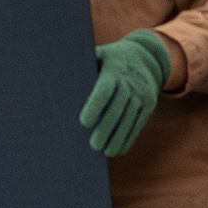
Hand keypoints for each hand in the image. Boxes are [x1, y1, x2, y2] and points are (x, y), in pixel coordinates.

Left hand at [79, 30, 171, 157]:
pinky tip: (119, 149)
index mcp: (113, 69)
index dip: (95, 106)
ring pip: (130, 118)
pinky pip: (140, 122)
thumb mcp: (98, 54)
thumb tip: (57, 79)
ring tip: (107, 152)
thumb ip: (82, 65)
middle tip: (94, 145)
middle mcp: (130, 81)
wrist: (145, 55)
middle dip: (107, 128)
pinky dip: (130, 138)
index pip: (105, 89)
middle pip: (118, 108)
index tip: (84, 123)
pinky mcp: (150, 103)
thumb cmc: (109, 59)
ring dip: (119, 137)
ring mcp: (142, 93)